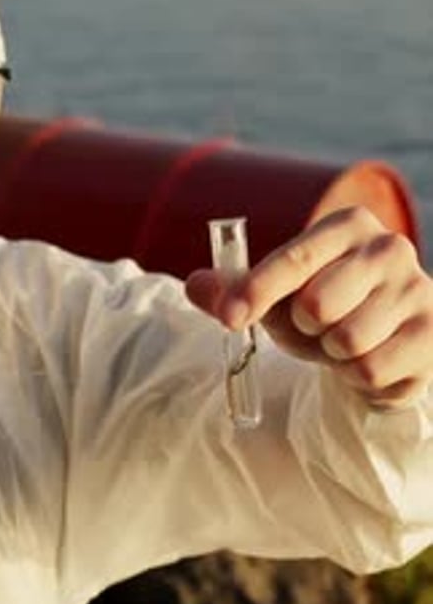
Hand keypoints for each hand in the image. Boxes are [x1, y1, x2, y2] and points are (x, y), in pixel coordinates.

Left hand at [186, 207, 432, 407]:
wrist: (388, 340)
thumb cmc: (327, 310)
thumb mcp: (277, 298)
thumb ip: (234, 291)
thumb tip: (194, 285)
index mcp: (348, 226)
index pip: (294, 258)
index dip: (256, 290)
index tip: (231, 318)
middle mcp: (389, 248)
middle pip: (317, 306)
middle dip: (304, 329)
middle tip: (318, 328)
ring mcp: (417, 290)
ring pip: (346, 342)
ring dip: (332, 356)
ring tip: (344, 344)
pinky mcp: (431, 334)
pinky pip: (371, 370)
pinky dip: (358, 377)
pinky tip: (370, 360)